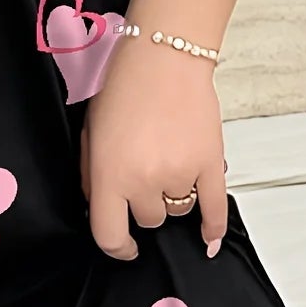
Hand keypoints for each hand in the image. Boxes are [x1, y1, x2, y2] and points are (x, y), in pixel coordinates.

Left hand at [80, 36, 226, 259]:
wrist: (163, 58)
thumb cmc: (122, 91)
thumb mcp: (90, 136)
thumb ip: (93, 177)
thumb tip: (100, 209)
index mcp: (109, 175)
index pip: (109, 235)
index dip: (116, 248)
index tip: (124, 248)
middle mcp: (144, 181)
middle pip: (150, 219)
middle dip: (146, 204)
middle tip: (146, 172)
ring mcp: (180, 175)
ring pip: (179, 210)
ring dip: (173, 195)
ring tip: (170, 161)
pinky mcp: (210, 164)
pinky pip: (215, 209)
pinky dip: (213, 228)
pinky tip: (209, 241)